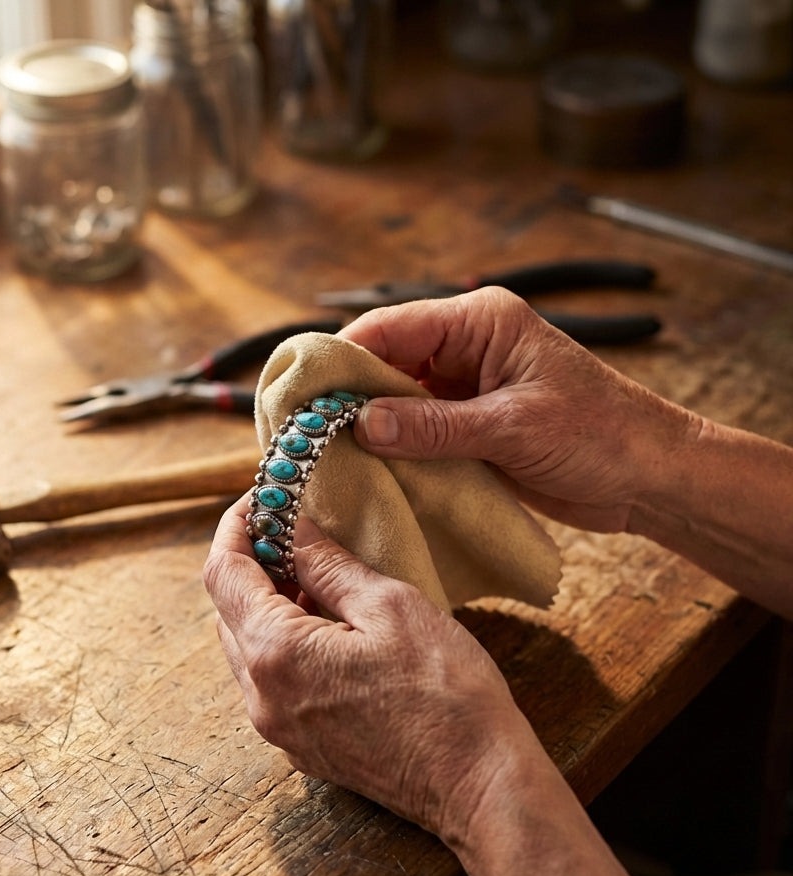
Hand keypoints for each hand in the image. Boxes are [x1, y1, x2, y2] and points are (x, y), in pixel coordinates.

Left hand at [203, 495, 541, 845]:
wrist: (479, 787)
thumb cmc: (446, 694)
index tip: (260, 499)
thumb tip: (293, 529)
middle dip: (250, 564)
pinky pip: (270, 682)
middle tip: (292, 532)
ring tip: (316, 577)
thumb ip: (328, 565)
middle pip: (226, 611)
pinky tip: (328, 628)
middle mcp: (261, 696)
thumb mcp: (390, 606)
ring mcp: (278, 729)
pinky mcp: (301, 747)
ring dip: (266, 605)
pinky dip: (282, 644)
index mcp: (276, 653)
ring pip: (245, 648)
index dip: (235, 527)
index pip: (223, 573)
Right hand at [340, 287, 699, 533]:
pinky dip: (391, 450)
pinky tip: (366, 471)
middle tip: (304, 432)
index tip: (303, 394)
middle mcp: (465, 348)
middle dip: (348, 396)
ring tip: (326, 456)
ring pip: (394, 399)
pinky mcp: (466, 426)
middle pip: (384, 362)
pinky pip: (414, 431)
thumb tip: (361, 424)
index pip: (392, 327)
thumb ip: (434, 426)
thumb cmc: (601, 434)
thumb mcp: (513, 428)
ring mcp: (464, 389)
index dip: (343, 358)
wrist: (648, 478)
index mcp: (481, 323)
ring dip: (367, 426)